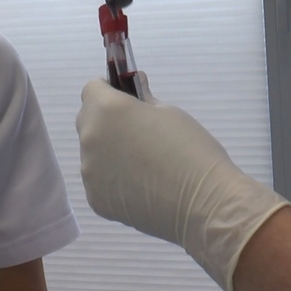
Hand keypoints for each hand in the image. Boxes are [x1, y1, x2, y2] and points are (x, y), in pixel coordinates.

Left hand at [76, 75, 290, 290]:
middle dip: (106, 120)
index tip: (127, 99)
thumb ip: (143, 99)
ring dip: (110, 152)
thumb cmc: (190, 149)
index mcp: (107, 110)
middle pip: (88, 120)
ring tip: (144, 165)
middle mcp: (90, 138)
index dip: (109, 90)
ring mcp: (89, 172)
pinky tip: (141, 187)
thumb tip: (135, 86)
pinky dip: (114, 180)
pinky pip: (100, 181)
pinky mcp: (96, 199)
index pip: (92, 89)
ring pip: (93, 153)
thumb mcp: (169, 113)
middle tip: (137, 131)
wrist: (201, 204)